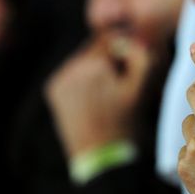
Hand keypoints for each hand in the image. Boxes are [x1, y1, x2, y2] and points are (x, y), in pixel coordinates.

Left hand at [45, 37, 150, 157]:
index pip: (110, 38)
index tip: (130, 70)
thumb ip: (140, 56)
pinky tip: (93, 98)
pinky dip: (83, 79)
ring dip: (96, 68)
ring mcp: (59, 78)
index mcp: (93, 66)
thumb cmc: (125, 122)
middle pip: (95, 49)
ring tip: (107, 94)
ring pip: (83, 60)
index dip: (124, 50)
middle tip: (119, 85)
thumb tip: (131, 37)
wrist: (100, 156)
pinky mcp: (53, 89)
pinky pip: (72, 73)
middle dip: (109, 60)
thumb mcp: (140, 88)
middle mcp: (71, 68)